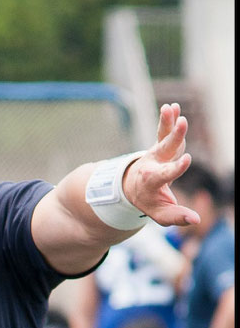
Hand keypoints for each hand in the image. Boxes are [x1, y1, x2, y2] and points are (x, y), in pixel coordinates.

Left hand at [122, 103, 201, 228]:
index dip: (176, 168)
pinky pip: (162, 131)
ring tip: (172, 109)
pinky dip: (167, 119)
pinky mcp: (158, 146)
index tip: (186, 160)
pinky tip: (172, 107)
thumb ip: (176, 217)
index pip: (165, 174)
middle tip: (182, 123)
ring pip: (162, 137)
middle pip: (164, 149)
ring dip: (168, 122)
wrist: (131, 188)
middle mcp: (152, 164)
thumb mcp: (160, 213)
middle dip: (174, 137)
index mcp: (152, 181)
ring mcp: (155, 154)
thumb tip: (196, 220)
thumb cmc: (149, 201)